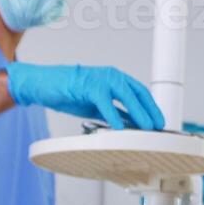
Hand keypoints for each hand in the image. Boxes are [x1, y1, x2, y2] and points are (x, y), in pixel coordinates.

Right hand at [5, 63, 163, 130]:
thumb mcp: (97, 106)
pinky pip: (105, 101)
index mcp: (115, 79)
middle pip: (138, 93)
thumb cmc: (69, 94)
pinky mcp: (88, 85)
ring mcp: (100, 78)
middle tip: (158, 127)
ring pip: (126, 95)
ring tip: (147, 128)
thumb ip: (113, 112)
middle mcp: (111, 76)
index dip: (152, 106)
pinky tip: (120, 127)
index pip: (140, 92)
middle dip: (150, 110)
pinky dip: (114, 115)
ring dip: (138, 112)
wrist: (44, 84)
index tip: (159, 120)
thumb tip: (130, 125)